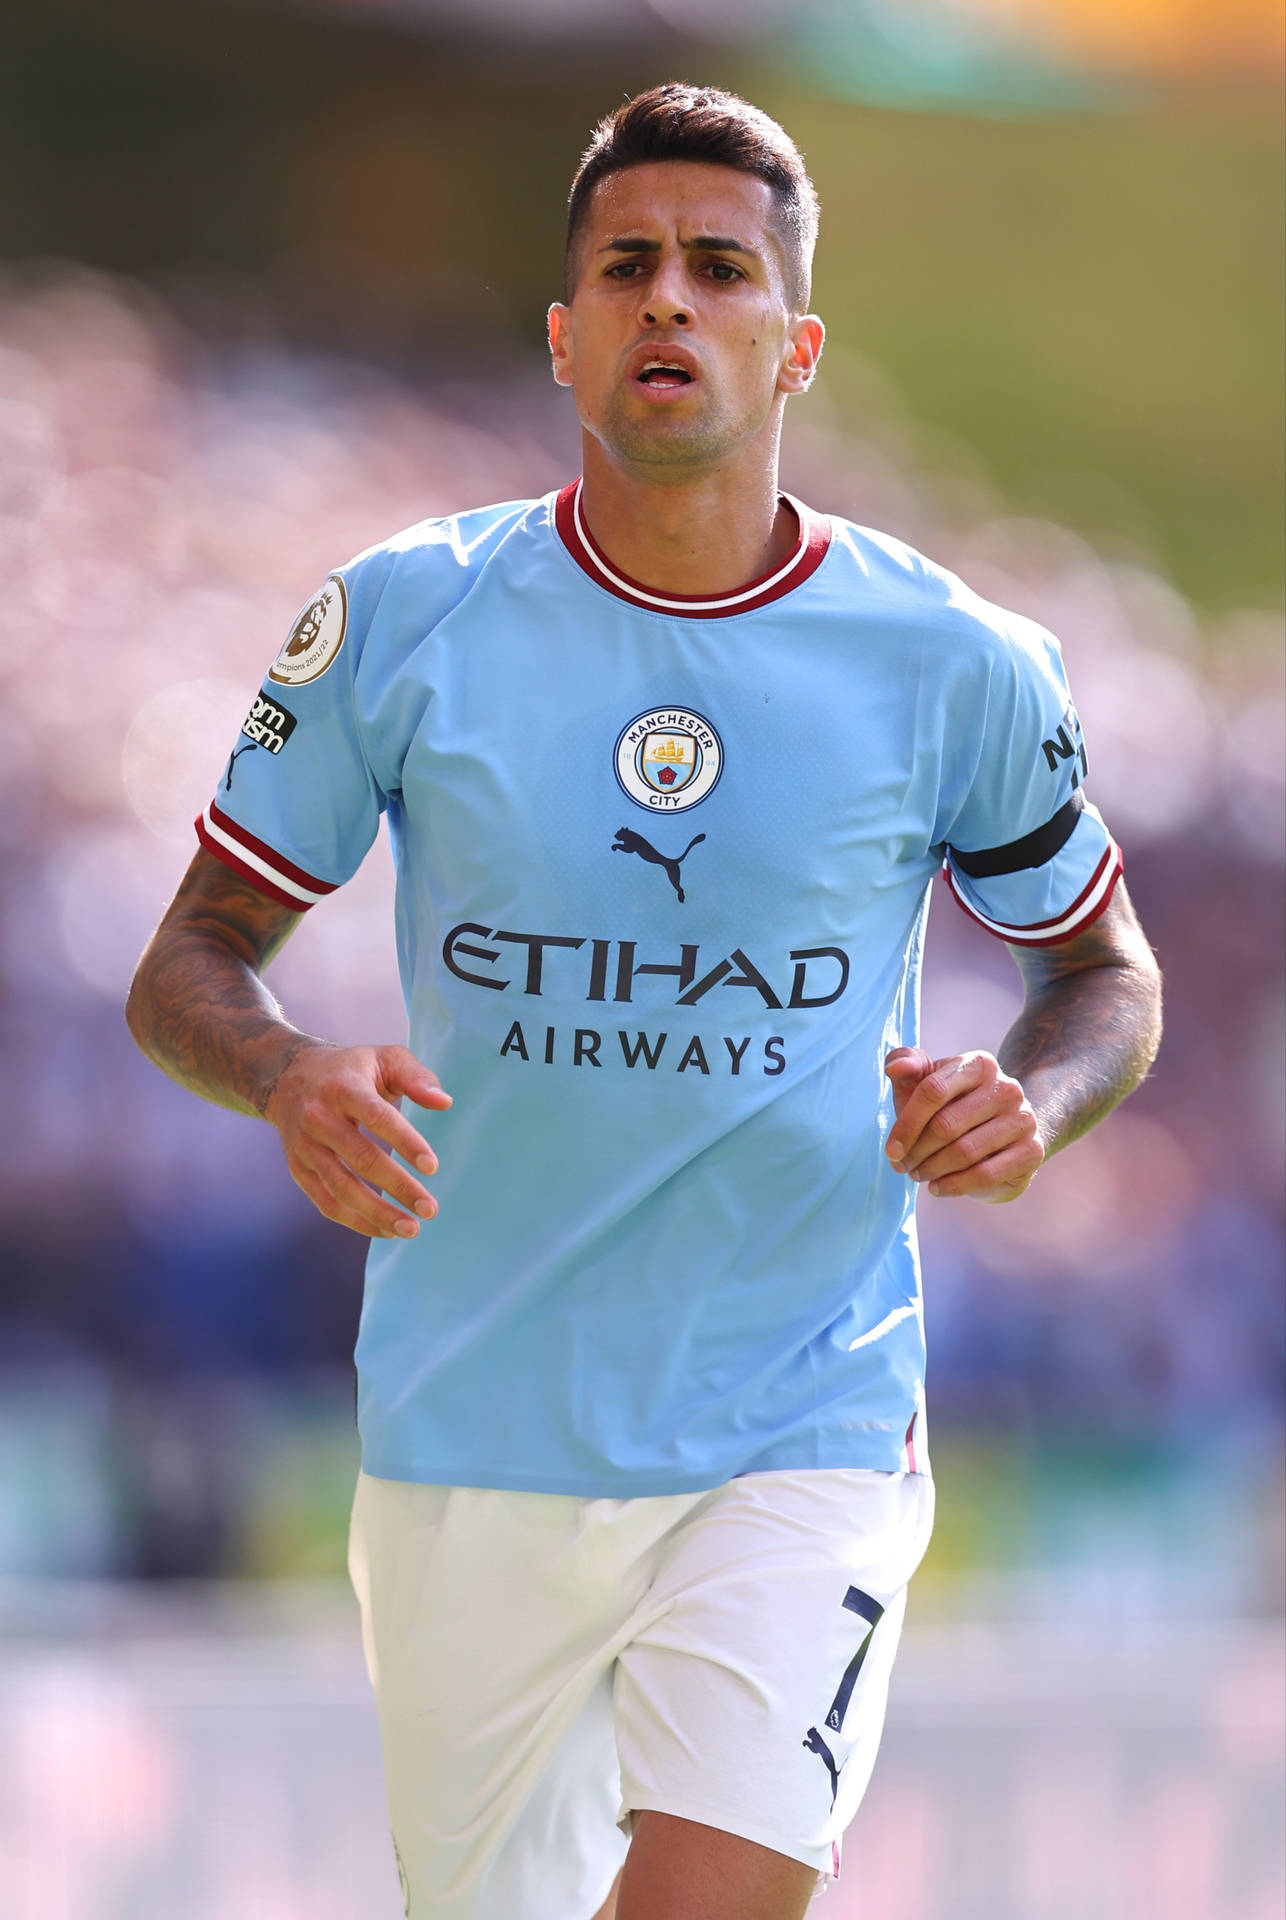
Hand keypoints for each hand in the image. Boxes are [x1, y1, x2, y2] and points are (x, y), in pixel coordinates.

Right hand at [264, 1043, 450, 1238]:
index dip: (406, 1143)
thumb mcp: (384, 1058)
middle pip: (361, 1159)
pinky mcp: (298, 1169)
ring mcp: (305, 1146)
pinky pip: (326, 1202)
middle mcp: (319, 1118)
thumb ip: (416, 1077)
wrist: (288, 1078)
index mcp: (344, 1088)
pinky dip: (356, 1221)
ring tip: (410, 1228)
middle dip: (398, 1187)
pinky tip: (385, 1230)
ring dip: (377, 1213)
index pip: (378, 1118)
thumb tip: (444, 1103)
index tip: (432, 1167)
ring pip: (341, 1187)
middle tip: (430, 1209)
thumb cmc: (351, 1070)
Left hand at [883, 1047, 1043, 1203]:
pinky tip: (937, 1187)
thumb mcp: (926, 1083)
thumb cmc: (953, 1106)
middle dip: (917, 1152)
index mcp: (979, 1064)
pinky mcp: (1032, 1151)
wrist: (1005, 1132)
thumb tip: (894, 1066)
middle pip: (946, 1125)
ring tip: (918, 1175)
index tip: (890, 1151)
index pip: (933, 1091)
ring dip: (932, 1170)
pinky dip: (953, 1185)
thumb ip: (906, 1065)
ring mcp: (1023, 1119)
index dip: (906, 1124)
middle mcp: (1007, 1088)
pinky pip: (984, 1174)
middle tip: (902, 1167)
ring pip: (964, 1152)